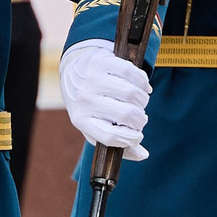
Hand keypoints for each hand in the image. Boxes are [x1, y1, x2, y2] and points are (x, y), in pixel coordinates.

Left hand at [60, 38, 151, 160]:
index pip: (110, 136)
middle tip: (140, 117)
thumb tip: (142, 155)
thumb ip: (118, 141)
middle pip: (127, 114)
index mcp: (80, 120)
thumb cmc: (89, 105)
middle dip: (141, 119)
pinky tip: (142, 86)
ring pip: (132, 93)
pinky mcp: (102, 61)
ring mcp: (92, 79)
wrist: (73, 72)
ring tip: (140, 101)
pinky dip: (143, 81)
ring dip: (143, 99)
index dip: (131, 139)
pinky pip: (132, 73)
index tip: (138, 136)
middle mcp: (84, 99)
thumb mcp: (95, 125)